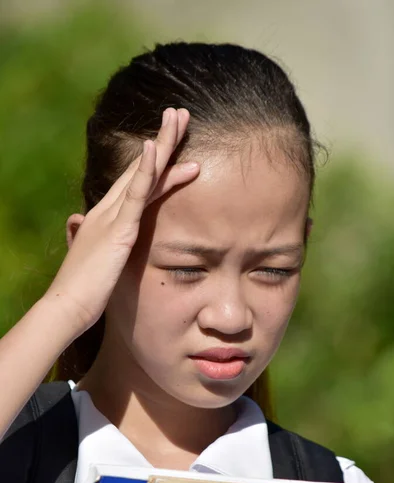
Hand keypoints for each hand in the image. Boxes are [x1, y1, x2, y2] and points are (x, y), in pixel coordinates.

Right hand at [45, 108, 198, 333]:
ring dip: (161, 144)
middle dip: (162, 141)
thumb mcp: (91, 258)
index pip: (134, 182)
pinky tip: (154, 147)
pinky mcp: (117, 229)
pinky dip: (146, 170)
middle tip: (179, 115)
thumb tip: (76, 225)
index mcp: (105, 218)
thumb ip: (87, 238)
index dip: (153, 160)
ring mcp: (112, 216)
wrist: (66, 307)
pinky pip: (134, 194)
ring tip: (179, 118)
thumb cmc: (81, 290)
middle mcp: (107, 209)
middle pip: (140, 168)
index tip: (169, 142)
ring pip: (141, 173)